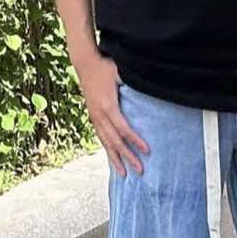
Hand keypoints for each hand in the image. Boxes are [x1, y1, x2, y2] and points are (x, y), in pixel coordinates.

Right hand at [76, 54, 149, 176]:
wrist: (85, 63)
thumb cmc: (105, 66)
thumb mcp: (120, 72)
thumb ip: (132, 82)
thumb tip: (151, 85)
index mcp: (108, 106)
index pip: (124, 129)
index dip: (135, 140)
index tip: (147, 151)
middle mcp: (100, 115)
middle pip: (115, 141)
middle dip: (128, 156)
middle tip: (140, 170)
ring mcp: (95, 117)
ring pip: (106, 143)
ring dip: (116, 159)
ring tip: (124, 174)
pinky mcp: (93, 117)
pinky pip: (101, 138)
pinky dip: (107, 150)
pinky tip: (113, 159)